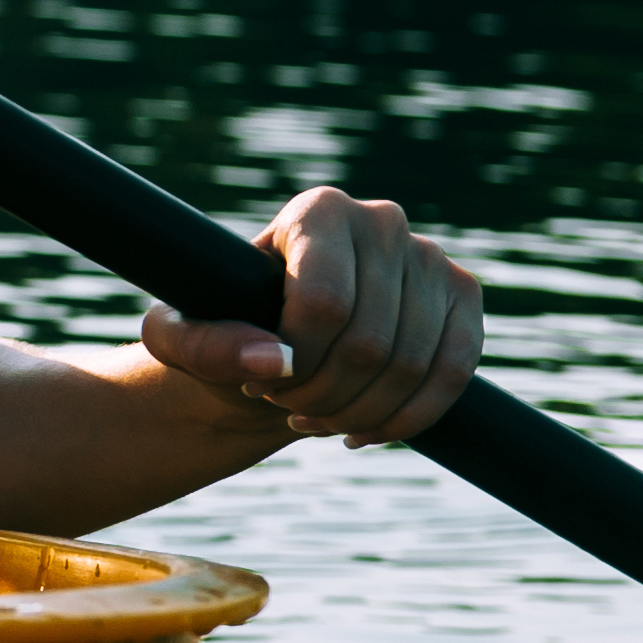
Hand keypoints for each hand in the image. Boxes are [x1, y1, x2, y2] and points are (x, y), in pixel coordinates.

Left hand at [139, 185, 482, 446]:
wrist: (270, 343)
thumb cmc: (220, 328)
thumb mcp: (176, 336)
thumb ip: (201, 345)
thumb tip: (271, 362)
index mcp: (317, 211)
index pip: (325, 303)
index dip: (296, 361)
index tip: (260, 381)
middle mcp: (383, 221)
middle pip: (369, 343)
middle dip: (322, 396)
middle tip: (283, 406)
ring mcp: (433, 259)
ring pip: (412, 366)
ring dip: (358, 413)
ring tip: (313, 418)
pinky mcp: (465, 299)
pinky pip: (454, 375)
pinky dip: (406, 419)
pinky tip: (359, 432)